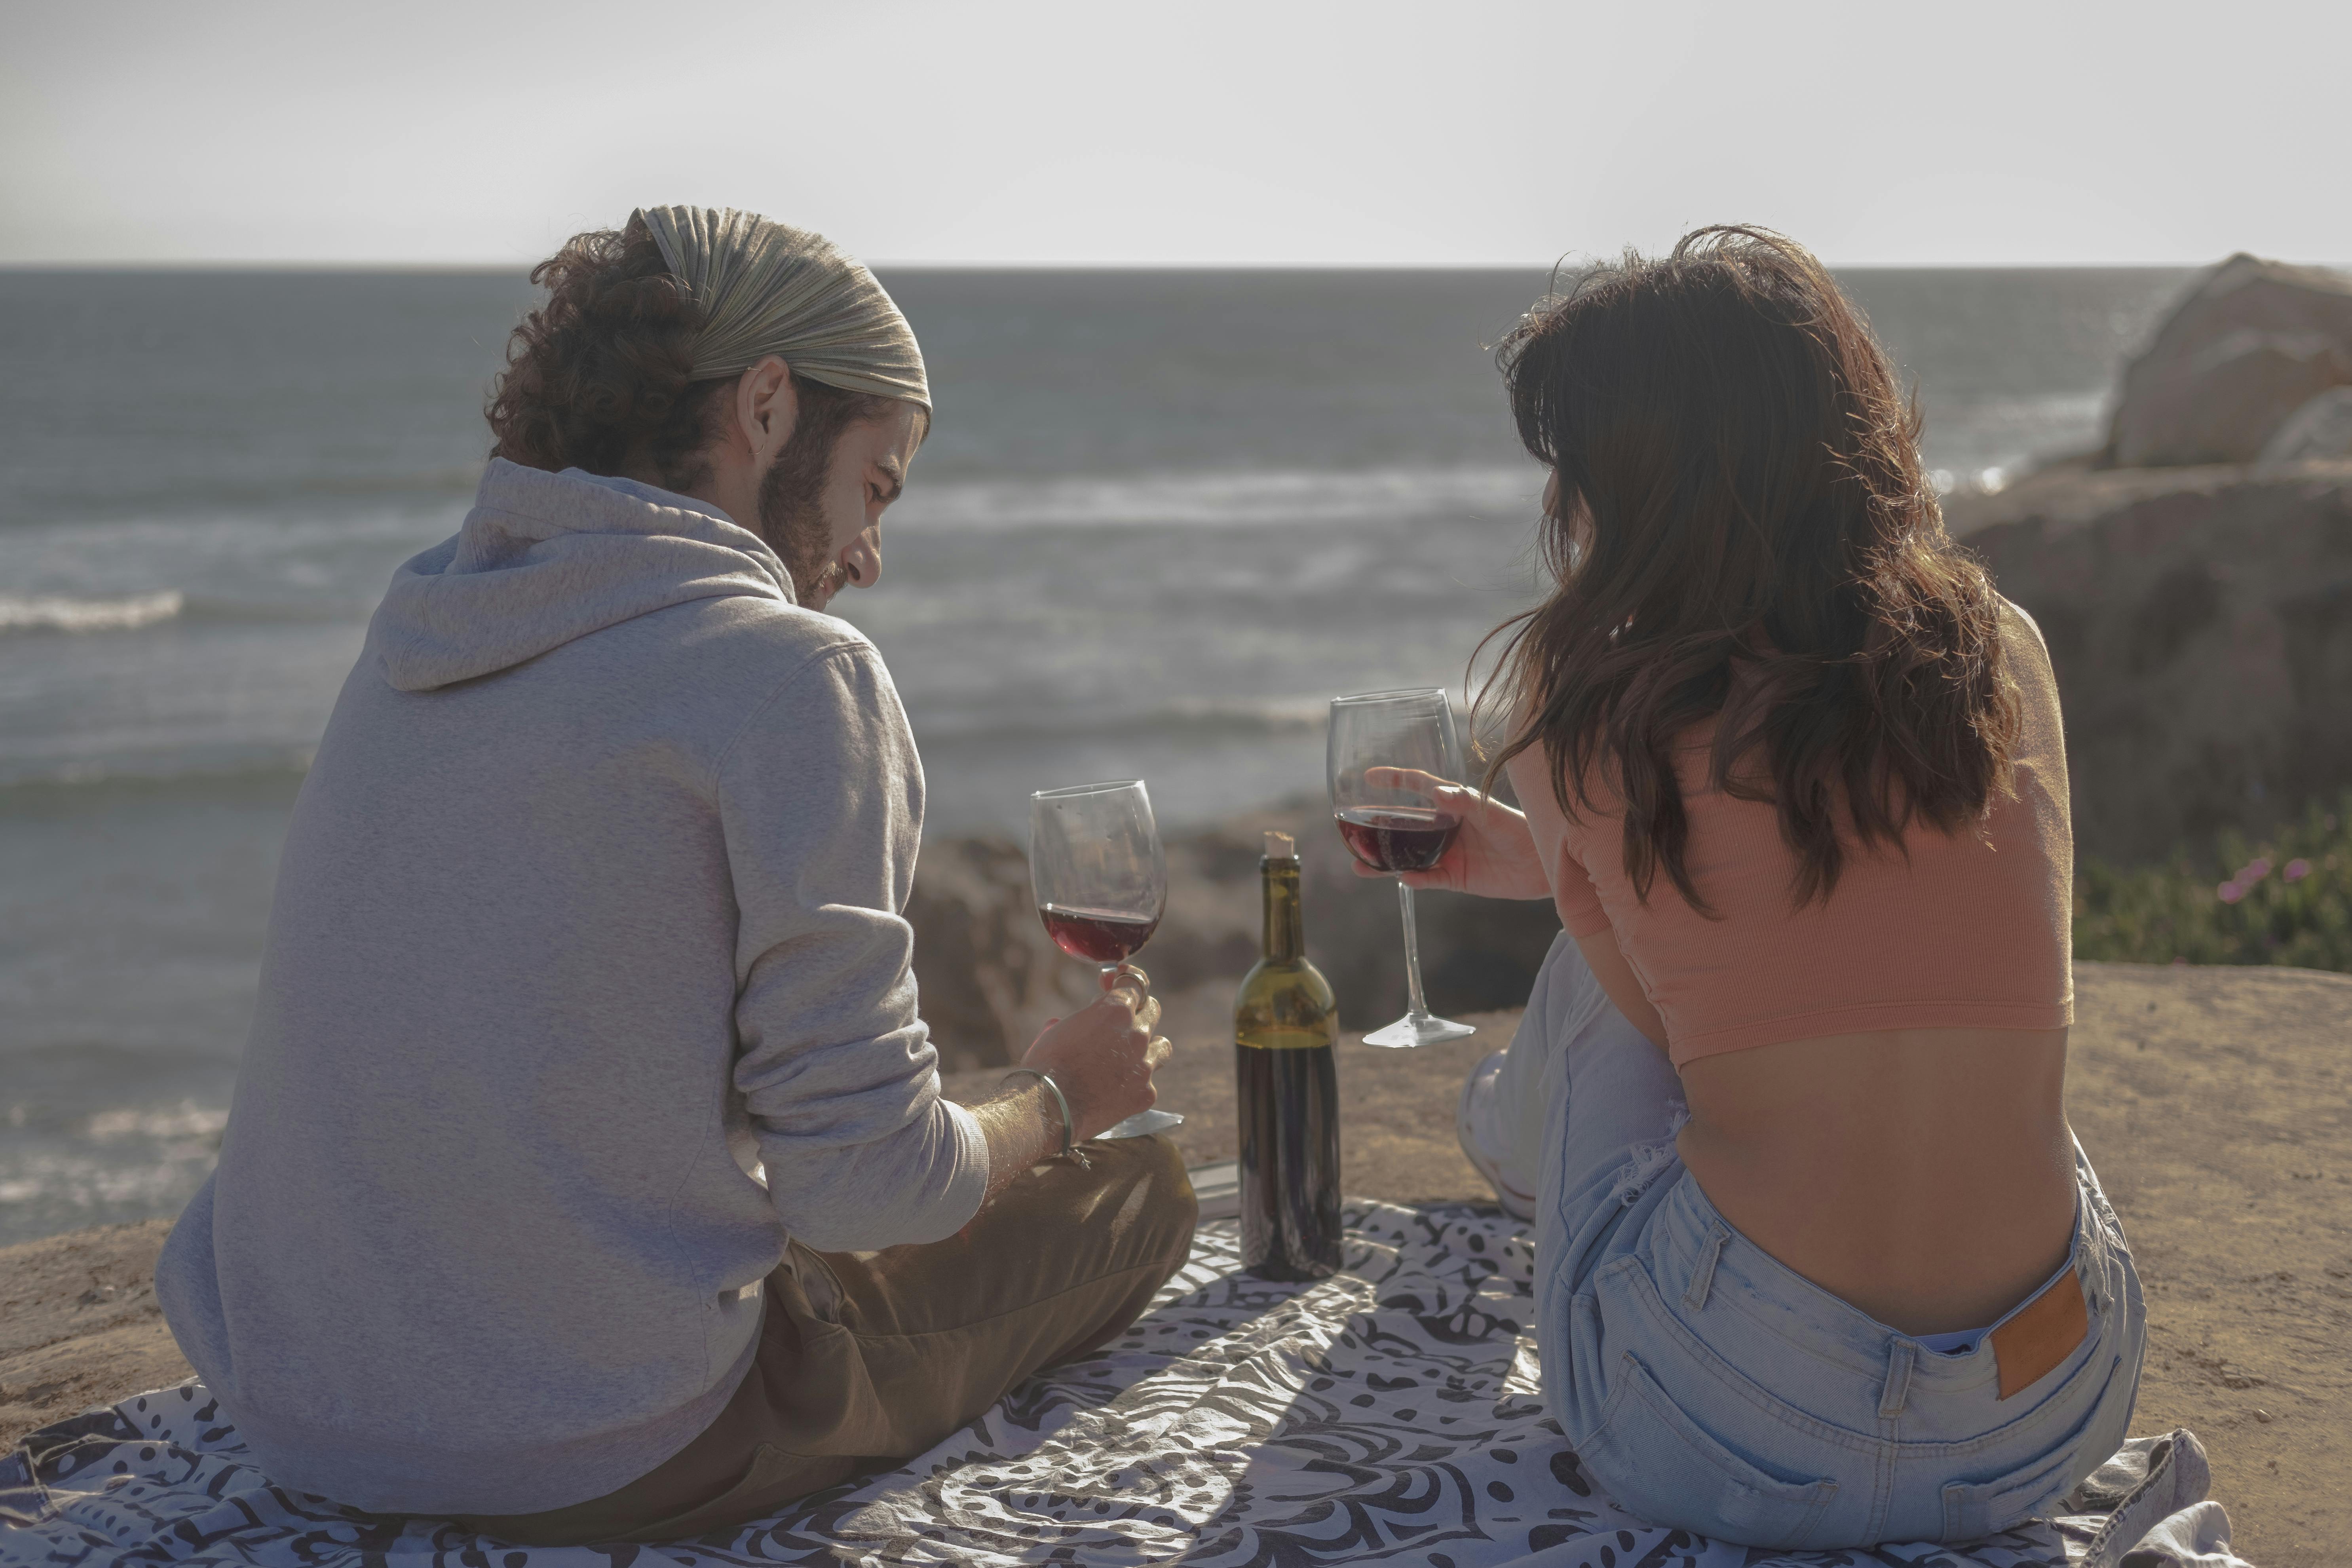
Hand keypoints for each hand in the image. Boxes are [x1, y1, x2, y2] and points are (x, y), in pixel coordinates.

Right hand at [1018, 964, 1171, 1141]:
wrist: (1047, 1107)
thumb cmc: (1046, 1065)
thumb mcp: (1059, 1029)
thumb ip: (1084, 1020)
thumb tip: (1084, 1024)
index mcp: (1115, 1010)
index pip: (1135, 982)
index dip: (1122, 978)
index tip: (1112, 982)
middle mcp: (1137, 1034)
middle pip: (1153, 1010)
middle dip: (1137, 1011)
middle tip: (1120, 1021)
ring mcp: (1144, 1065)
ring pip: (1162, 1047)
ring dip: (1149, 1046)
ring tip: (1131, 1054)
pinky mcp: (1145, 1094)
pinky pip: (1148, 1082)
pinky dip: (1136, 1083)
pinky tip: (1117, 1089)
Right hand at [1351, 767, 1550, 901]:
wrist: (1543, 864)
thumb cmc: (1520, 828)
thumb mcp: (1490, 811)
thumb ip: (1462, 801)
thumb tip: (1435, 792)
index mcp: (1452, 805)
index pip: (1417, 788)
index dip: (1394, 780)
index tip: (1369, 776)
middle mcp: (1445, 828)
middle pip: (1403, 827)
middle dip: (1377, 830)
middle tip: (1351, 832)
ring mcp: (1448, 853)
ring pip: (1408, 858)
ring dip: (1385, 863)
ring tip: (1361, 866)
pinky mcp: (1455, 878)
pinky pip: (1428, 879)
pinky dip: (1415, 880)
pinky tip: (1404, 878)